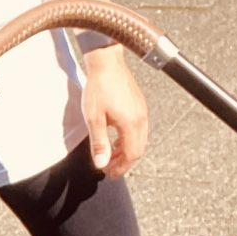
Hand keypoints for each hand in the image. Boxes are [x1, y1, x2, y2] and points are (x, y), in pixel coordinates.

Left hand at [80, 49, 148, 177]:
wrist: (106, 61)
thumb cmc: (99, 86)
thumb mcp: (94, 118)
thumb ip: (99, 143)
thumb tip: (101, 163)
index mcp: (132, 124)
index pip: (132, 154)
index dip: (121, 167)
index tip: (109, 174)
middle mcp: (141, 119)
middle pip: (138, 149)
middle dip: (124, 162)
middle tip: (109, 168)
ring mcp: (142, 111)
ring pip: (139, 139)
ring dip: (126, 150)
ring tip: (110, 155)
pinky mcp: (139, 104)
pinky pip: (138, 129)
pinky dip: (128, 139)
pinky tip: (115, 138)